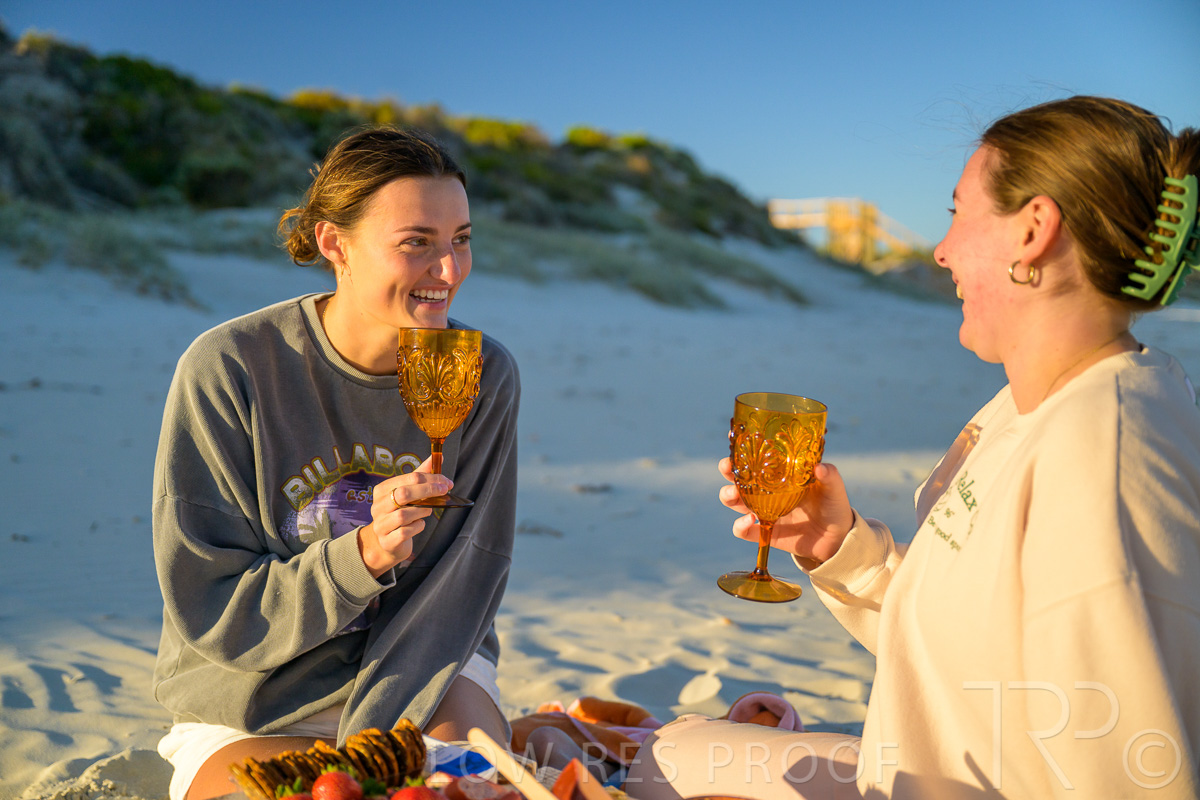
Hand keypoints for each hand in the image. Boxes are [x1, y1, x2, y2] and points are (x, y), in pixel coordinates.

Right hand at [359, 457, 451, 576]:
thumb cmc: (400, 512)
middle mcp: (378, 506)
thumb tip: (439, 457)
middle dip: (428, 490)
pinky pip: (405, 532)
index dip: (431, 478)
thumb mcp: (408, 492)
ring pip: (404, 514)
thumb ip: (421, 475)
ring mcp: (380, 524)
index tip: (446, 482)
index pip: (409, 478)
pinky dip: (417, 526)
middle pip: (404, 493)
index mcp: (382, 490)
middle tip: (444, 491)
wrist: (387, 542)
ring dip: (422, 511)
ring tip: (428, 510)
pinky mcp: (387, 541)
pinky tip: (419, 524)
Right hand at [718, 457, 853, 564]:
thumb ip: (829, 476)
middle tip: (728, 469)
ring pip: (734, 501)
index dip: (742, 452)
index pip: (756, 458)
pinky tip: (749, 521)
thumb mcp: (834, 488)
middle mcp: (767, 491)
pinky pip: (743, 530)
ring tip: (733, 495)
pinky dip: (740, 526)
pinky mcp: (764, 532)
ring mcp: (763, 511)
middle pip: (738, 477)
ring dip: (728, 496)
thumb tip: (820, 467)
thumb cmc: (833, 505)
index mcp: (780, 475)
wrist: (836, 538)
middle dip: (728, 471)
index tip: (736, 446)